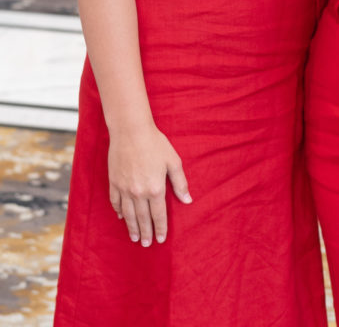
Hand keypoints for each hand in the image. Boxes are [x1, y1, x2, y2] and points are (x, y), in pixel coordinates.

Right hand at [108, 123, 191, 245]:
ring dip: (132, 227)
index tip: (161, 239)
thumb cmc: (155, 143)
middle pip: (143, 218)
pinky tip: (121, 217)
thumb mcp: (173, 161)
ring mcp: (124, 188)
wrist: (131, 131)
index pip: (158, 215)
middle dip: (145, 232)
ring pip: (128, 214)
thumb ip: (180, 183)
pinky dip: (119, 211)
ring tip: (134, 238)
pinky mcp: (114, 182)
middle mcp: (139, 193)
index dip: (160, 228)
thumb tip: (187, 200)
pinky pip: (115, 202)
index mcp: (155, 189)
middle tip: (146, 244)